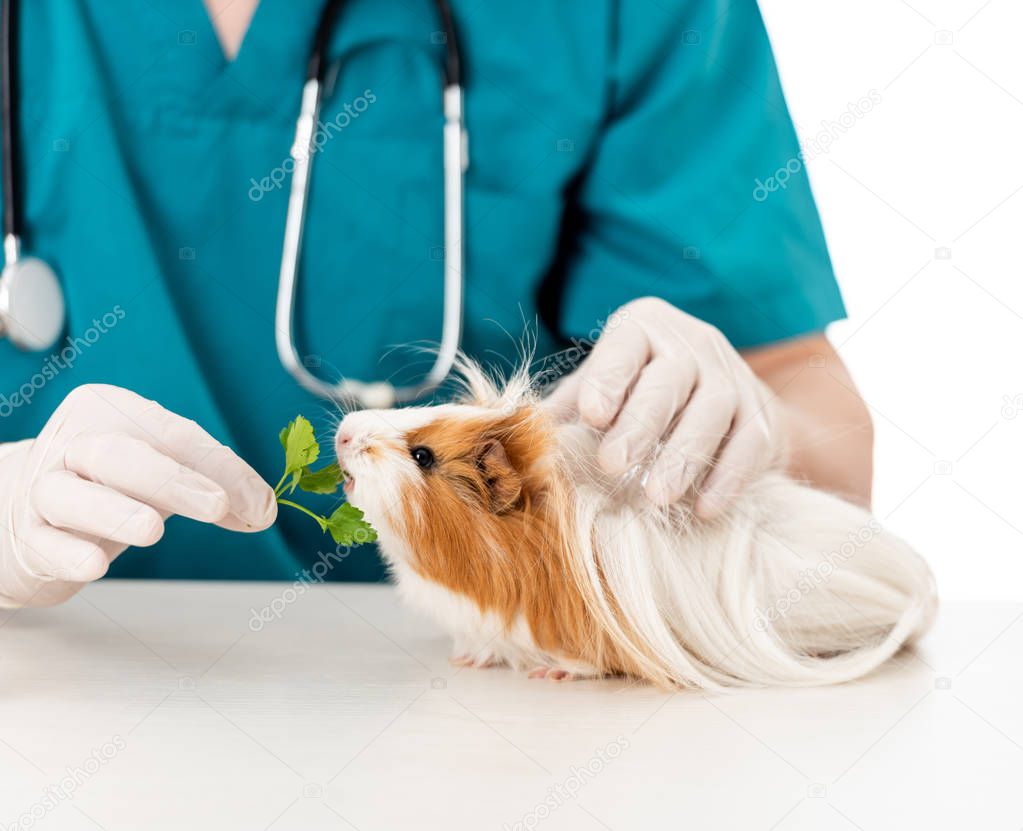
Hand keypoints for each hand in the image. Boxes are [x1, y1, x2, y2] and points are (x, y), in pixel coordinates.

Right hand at [0, 384, 276, 607]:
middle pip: (120, 456)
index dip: (219, 468)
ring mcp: (43, 489)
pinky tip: (95, 565)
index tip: (258, 504)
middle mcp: (73, 443)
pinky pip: (45, 544)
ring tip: (153, 531)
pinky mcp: (28, 537)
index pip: (172, 434)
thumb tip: (262, 510)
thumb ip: (217, 483)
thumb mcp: (168, 470)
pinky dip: (70, 554)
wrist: (35, 511)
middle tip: (217, 506)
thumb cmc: (115, 482)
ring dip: (115, 513)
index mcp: (110, 410)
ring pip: (71, 495)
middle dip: (172, 481)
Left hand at [546, 298, 783, 515]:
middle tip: (612, 464)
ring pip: (713, 409)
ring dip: (684, 455)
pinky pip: (751, 443)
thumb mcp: (599, 392)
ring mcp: (733, 376)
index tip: (590, 415)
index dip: (608, 377)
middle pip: (669, 379)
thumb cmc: (637, 397)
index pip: (624, 345)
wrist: (722, 406)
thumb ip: (564, 410)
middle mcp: (692, 343)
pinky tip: (705, 509)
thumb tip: (509, 438)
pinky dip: (729, 477)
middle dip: (640, 422)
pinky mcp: (762, 415)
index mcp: (642, 329)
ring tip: (656, 497)